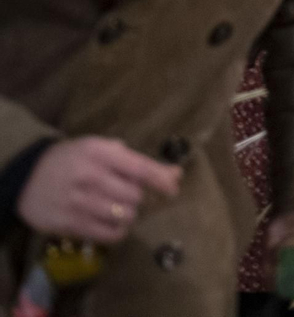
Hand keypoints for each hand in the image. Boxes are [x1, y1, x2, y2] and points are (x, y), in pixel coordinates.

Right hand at [17, 137, 182, 243]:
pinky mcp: (70, 225)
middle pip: (135, 196)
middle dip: (138, 197)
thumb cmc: (73, 159)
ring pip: (125, 217)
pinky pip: (109, 235)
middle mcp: (90, 178)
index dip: (162, 180)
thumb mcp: (101, 149)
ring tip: (119, 208)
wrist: (27, 177)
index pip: (140, 169)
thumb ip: (136, 161)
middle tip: (129, 194)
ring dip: (129, 214)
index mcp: (100, 154)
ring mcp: (79, 204)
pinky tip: (112, 222)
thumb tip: (175, 174)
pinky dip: (118, 231)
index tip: (174, 188)